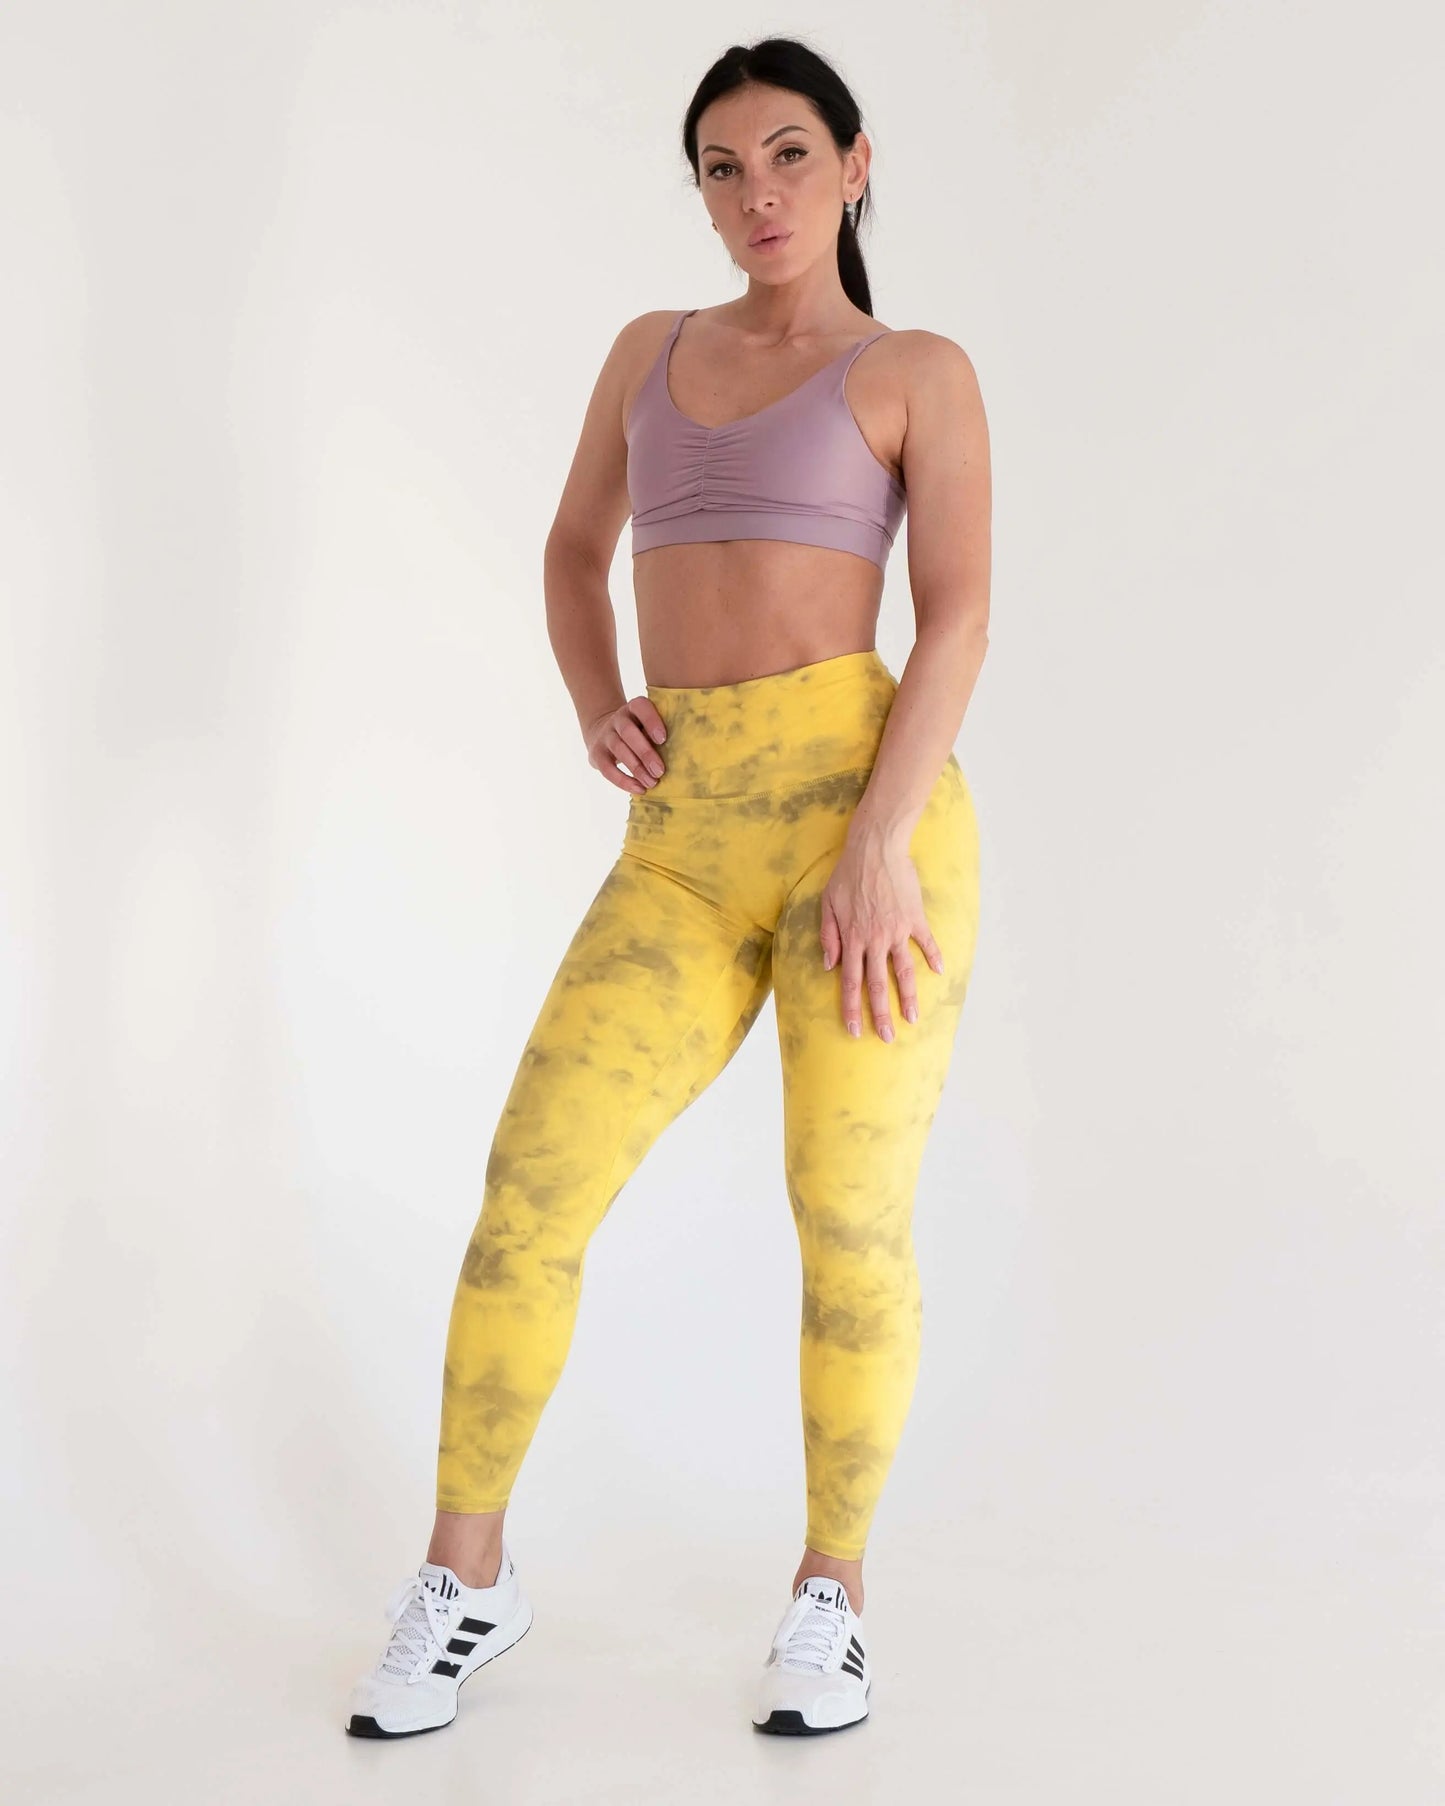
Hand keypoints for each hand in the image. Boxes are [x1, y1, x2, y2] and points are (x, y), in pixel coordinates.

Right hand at [583, 696, 667, 793]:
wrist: (604, 733)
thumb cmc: (639, 732)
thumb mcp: (648, 725)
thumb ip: (661, 734)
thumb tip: (682, 754)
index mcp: (634, 708)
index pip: (641, 708)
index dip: (651, 721)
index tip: (663, 739)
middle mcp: (618, 718)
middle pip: (629, 733)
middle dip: (645, 753)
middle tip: (660, 771)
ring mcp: (605, 735)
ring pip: (619, 750)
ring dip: (636, 768)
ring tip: (652, 783)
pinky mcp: (597, 753)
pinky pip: (607, 768)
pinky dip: (623, 781)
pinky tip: (638, 789)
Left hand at [819, 836, 944, 1040]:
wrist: (875, 848)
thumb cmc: (847, 874)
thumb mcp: (827, 903)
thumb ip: (828, 936)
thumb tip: (828, 965)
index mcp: (852, 939)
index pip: (851, 982)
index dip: (852, 1008)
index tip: (854, 1030)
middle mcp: (875, 939)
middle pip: (877, 984)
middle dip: (881, 1014)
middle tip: (887, 1037)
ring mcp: (897, 930)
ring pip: (904, 971)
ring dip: (909, 997)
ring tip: (913, 1018)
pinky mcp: (914, 918)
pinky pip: (926, 942)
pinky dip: (934, 957)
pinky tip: (940, 972)